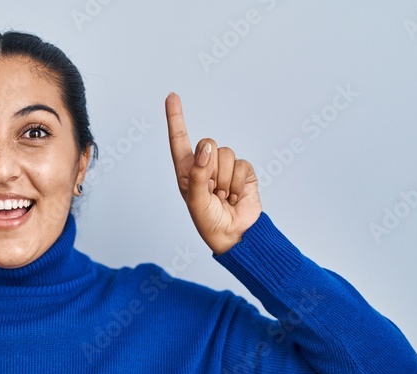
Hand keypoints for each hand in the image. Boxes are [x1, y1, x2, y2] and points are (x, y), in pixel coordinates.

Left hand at [165, 92, 261, 254]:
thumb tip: (205, 147)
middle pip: (208, 143)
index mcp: (187, 171)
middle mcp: (205, 165)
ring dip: (225, 179)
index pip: (180, 140)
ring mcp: (225, 168)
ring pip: (226, 153)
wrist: (234, 235)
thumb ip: (197, 173)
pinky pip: (242, 165)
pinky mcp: (244, 172)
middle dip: (210, 167)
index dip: (176, 118)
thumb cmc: (208, 221)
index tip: (172, 96)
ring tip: (223, 196)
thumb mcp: (196, 200)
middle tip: (212, 190)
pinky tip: (235, 197)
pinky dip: (238, 184)